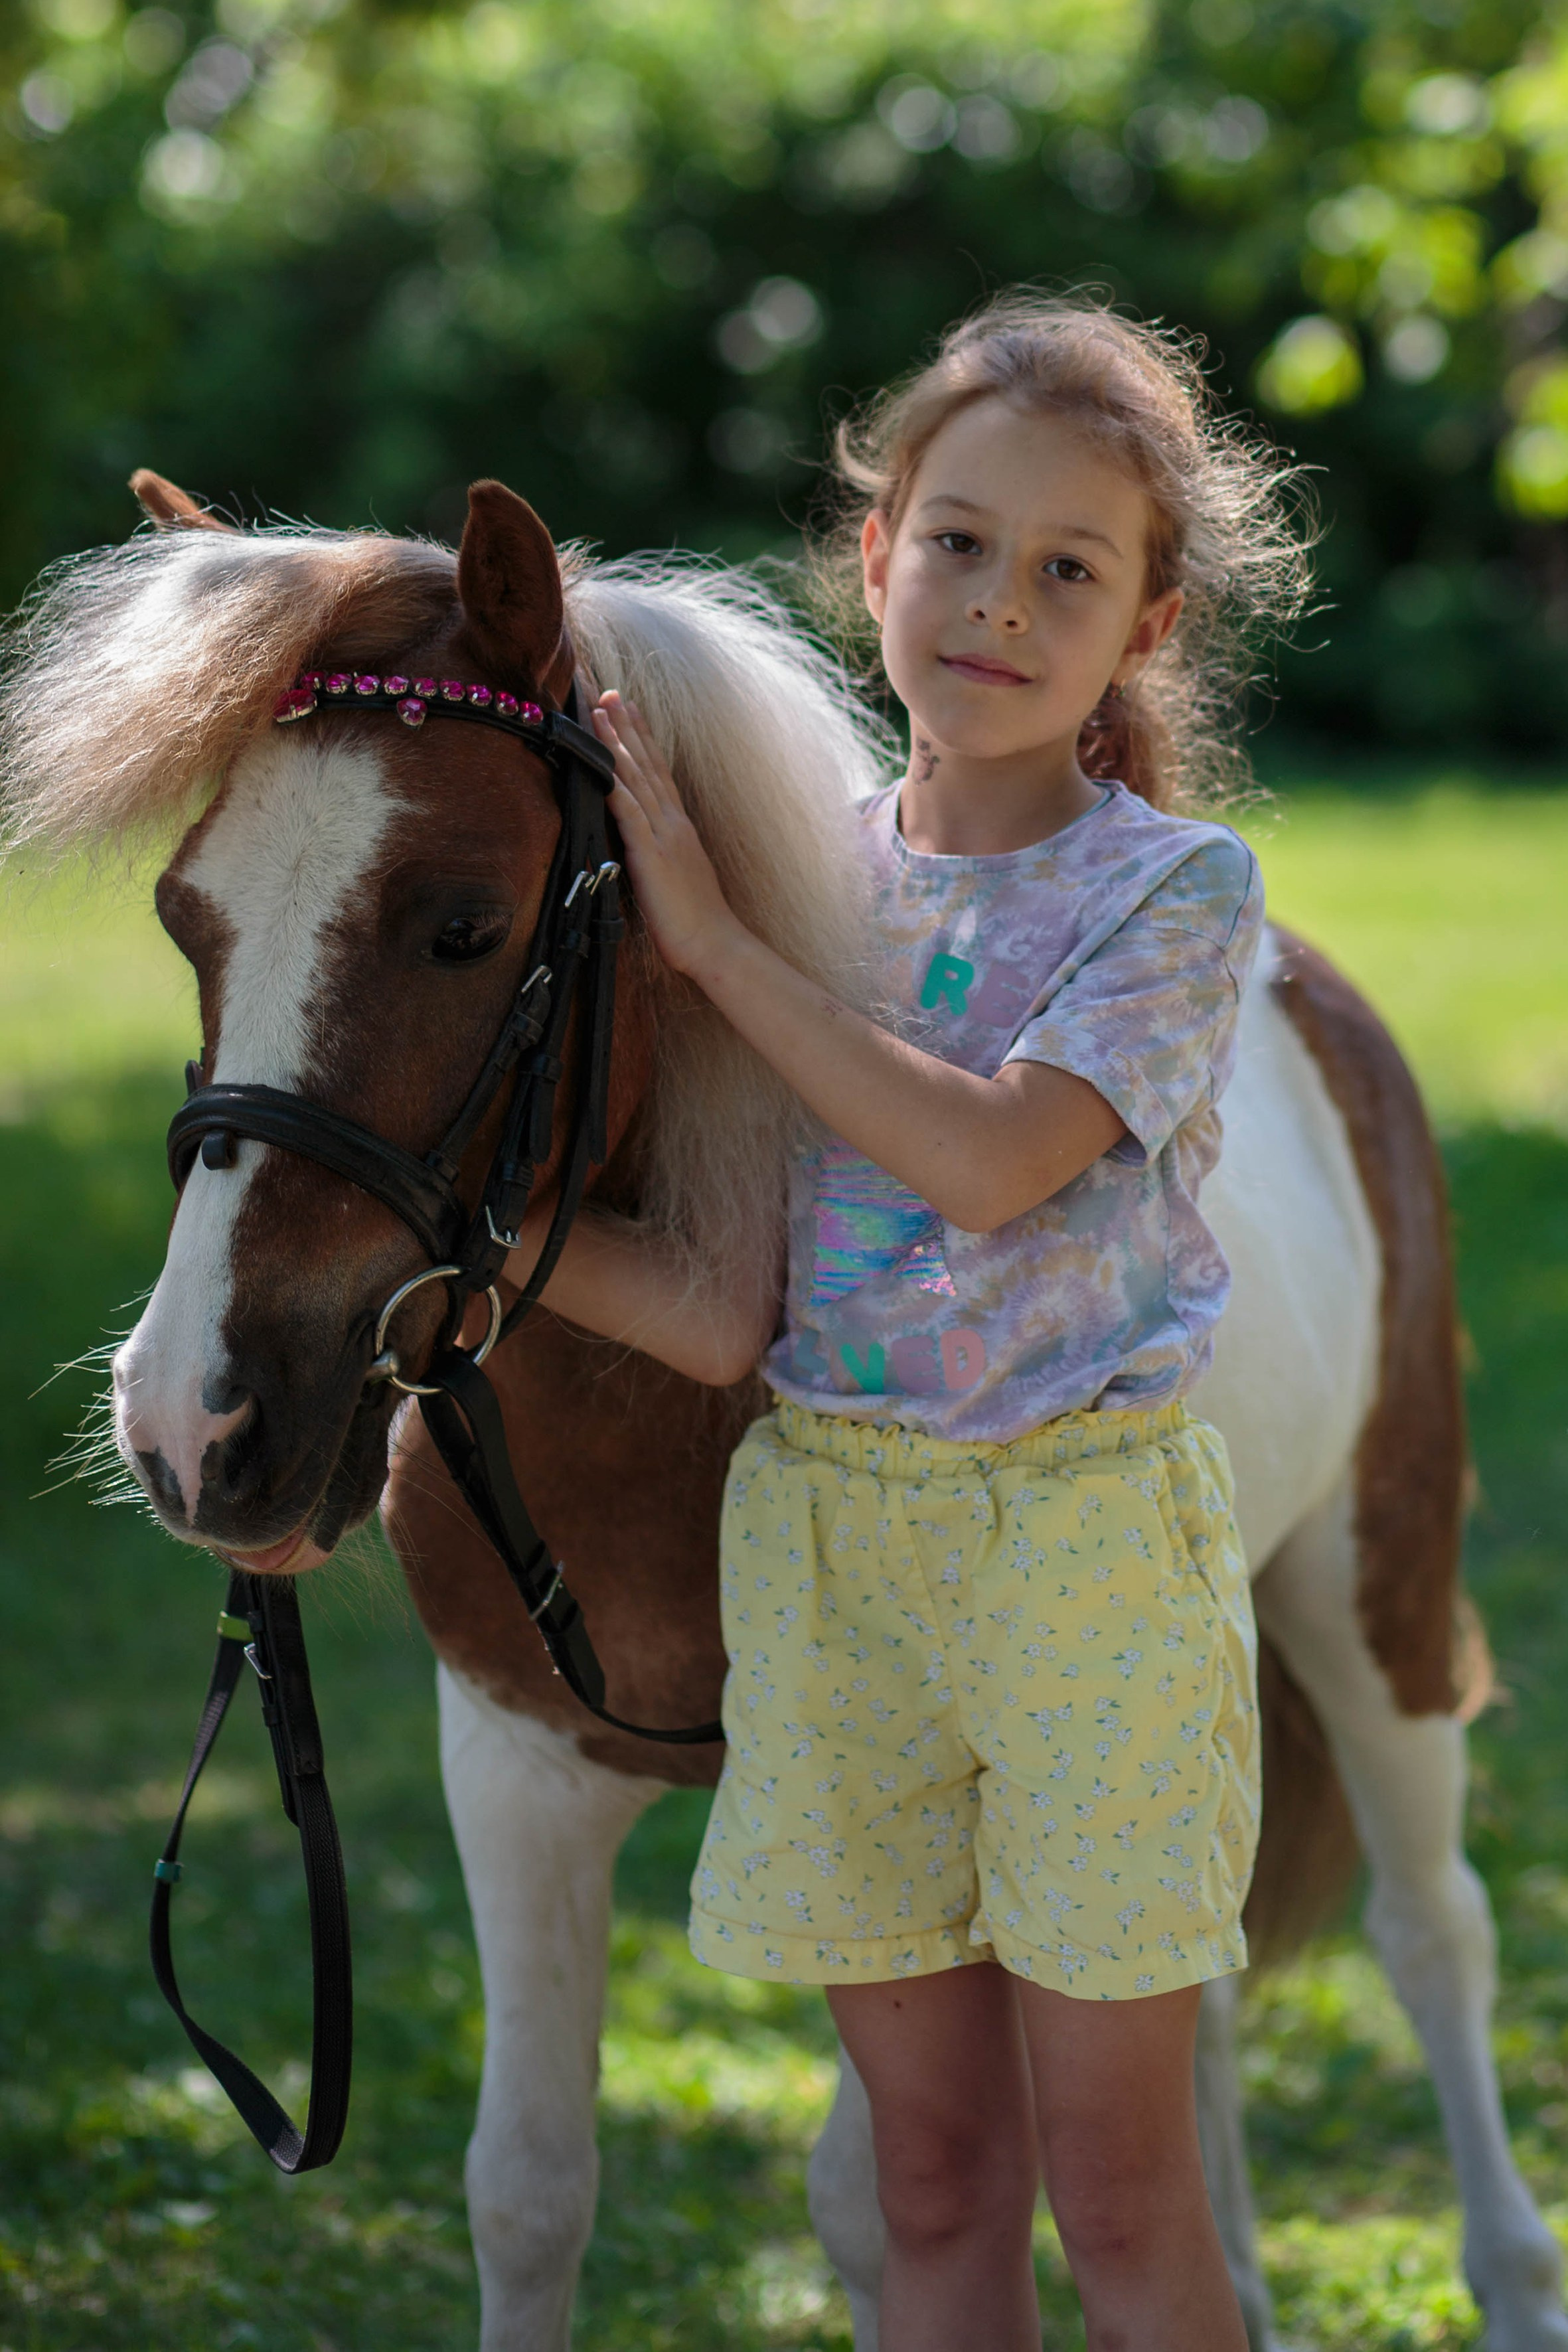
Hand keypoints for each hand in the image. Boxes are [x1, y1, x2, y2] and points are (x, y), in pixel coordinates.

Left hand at [592, 690, 742, 978]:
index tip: (628, 709)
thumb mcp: (676, 876)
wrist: (715, 945)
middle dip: (627, 726)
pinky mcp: (651, 854)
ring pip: (637, 779)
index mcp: (678, 828)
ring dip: (617, 742)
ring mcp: (663, 835)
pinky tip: (602, 763)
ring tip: (601, 710)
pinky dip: (615, 785)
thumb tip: (643, 844)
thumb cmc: (695, 921)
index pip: (657, 774)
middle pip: (647, 765)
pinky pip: (629, 813)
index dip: (642, 739)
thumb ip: (661, 853)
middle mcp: (672, 823)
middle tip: (611, 692)